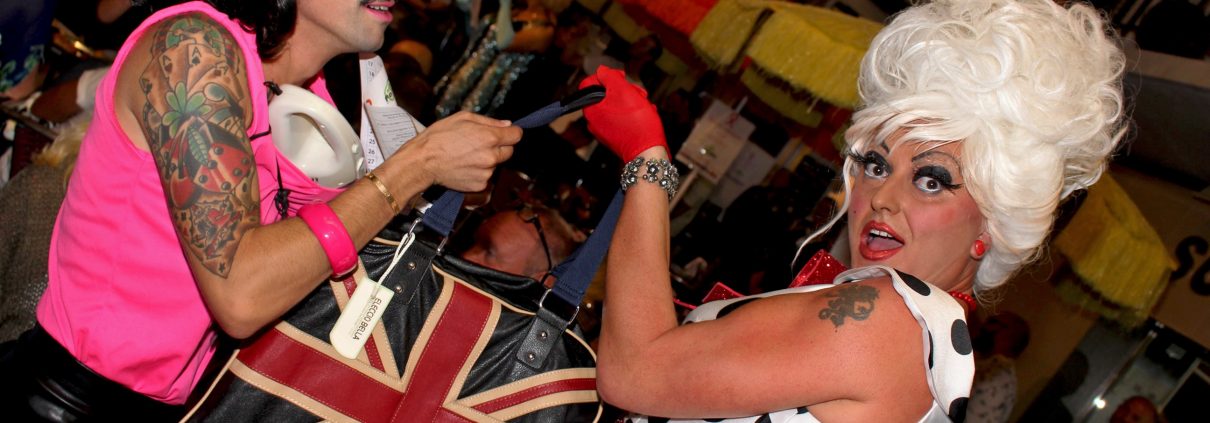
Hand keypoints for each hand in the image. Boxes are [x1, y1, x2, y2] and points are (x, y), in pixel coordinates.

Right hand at [405, 112, 521, 191]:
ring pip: (496, 164)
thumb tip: (507, 124)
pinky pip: (486, 177)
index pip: (516, 135)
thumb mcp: (462, 118)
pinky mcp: (480, 185)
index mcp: (490, 137)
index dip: (511, 132)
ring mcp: (486, 173)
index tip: (506, 133)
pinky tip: (464, 166)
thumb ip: (488, 121)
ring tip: (466, 155)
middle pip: (509, 151)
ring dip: (487, 160)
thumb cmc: (438, 137)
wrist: (422, 162)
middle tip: (480, 144)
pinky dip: (479, 172)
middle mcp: (491, 156)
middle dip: (499, 147)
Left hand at [578, 66, 667, 161]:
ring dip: (631, 102)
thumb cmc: (637, 123)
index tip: (622, 78)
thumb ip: (609, 76)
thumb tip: (601, 71)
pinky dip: (633, 115)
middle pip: (605, 94)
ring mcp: (603, 130)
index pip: (590, 82)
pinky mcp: (614, 137)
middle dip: (624, 90)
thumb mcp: (623, 90)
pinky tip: (644, 117)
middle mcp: (593, 120)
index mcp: (590, 108)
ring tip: (644, 106)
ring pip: (616, 106)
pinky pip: (621, 119)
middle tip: (638, 94)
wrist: (647, 153)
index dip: (607, 76)